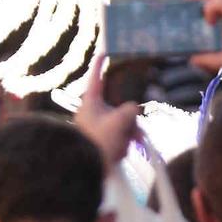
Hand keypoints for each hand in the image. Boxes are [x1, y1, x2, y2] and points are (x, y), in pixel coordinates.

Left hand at [75, 54, 139, 170]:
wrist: (86, 169)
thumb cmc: (99, 141)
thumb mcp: (120, 121)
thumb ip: (130, 110)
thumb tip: (131, 112)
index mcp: (90, 103)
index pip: (96, 79)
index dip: (100, 65)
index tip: (103, 52)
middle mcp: (91, 112)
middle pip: (118, 107)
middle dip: (130, 120)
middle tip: (135, 133)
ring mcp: (96, 127)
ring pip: (122, 124)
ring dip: (128, 134)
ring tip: (125, 146)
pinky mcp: (100, 141)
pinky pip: (118, 137)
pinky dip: (123, 144)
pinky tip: (122, 152)